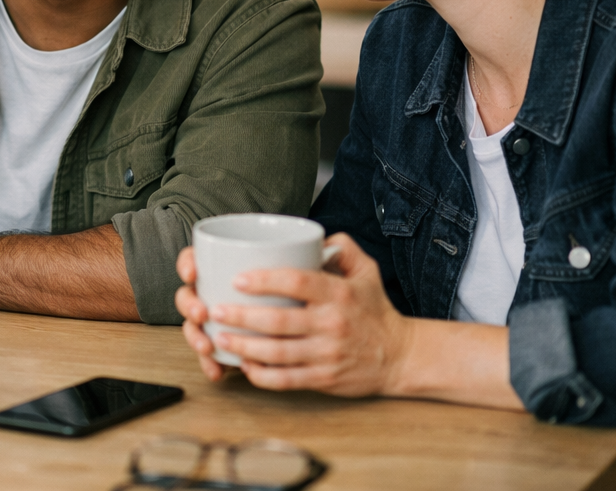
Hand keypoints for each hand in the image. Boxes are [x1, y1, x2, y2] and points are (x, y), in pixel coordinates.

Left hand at [176, 234, 411, 396]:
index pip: (297, 282)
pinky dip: (262, 375)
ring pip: (277, 354)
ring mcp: (328, 354)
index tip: (237, 278)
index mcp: (339, 294)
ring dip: (244, 347)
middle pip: (279, 322)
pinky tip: (244, 366)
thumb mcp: (367, 270)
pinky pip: (287, 380)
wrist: (401, 356)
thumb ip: (342, 246)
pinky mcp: (325, 379)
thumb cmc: (375, 309)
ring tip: (219, 336)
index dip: (264, 280)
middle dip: (241, 317)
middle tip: (215, 309)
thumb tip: (314, 234)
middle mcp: (332, 324)